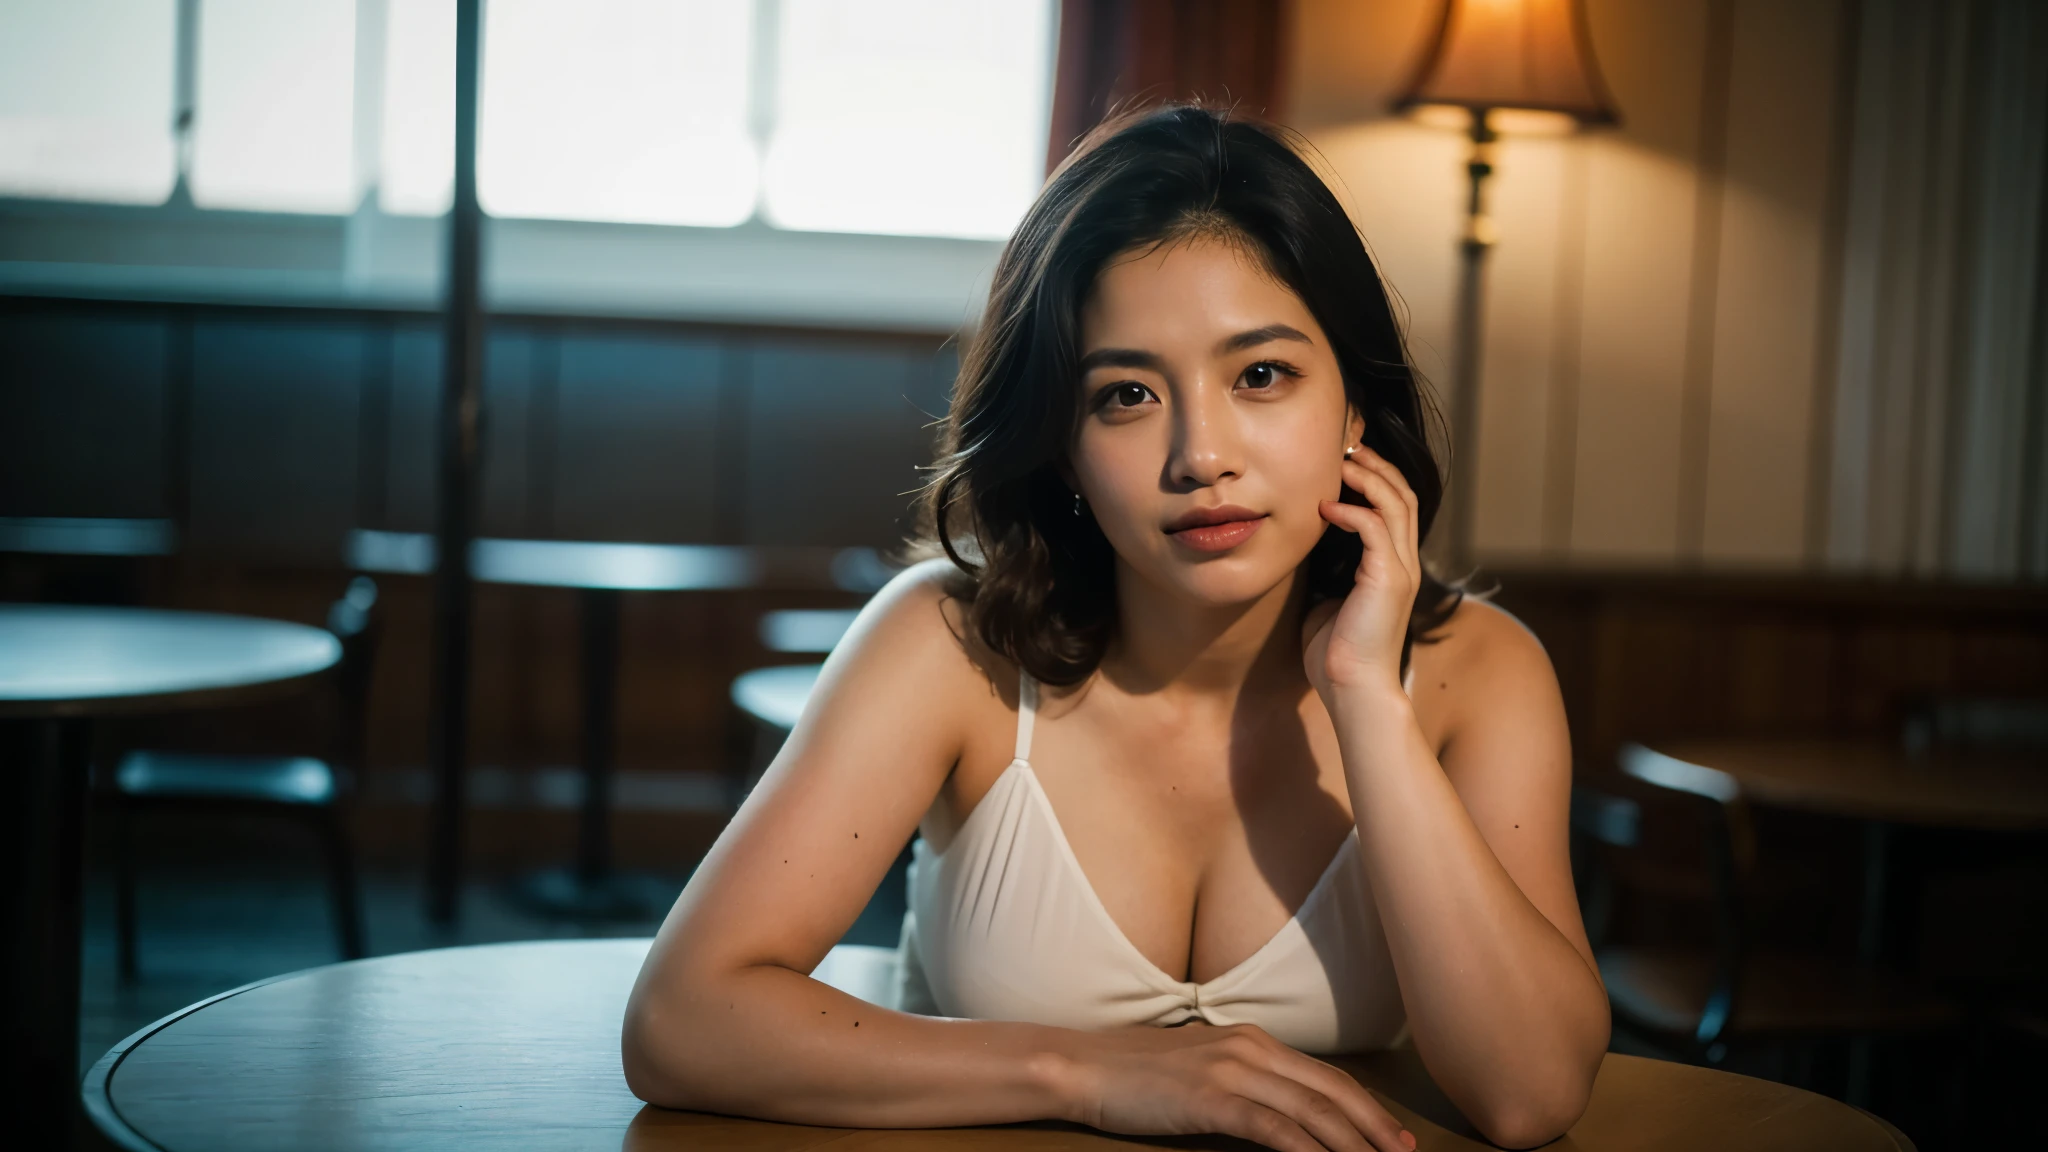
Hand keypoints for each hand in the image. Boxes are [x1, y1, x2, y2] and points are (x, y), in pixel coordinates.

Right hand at [1061, 1022, 1416, 1151]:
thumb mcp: (1199, 1070)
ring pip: (1311, 1111)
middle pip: (1331, 1092)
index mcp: (1252, 1040)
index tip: (1394, 1137)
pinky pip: (1274, 1127)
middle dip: (1375, 1127)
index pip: (1325, 1077)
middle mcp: (1251, 1047)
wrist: (1082, 1066)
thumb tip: (1278, 1117)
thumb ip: (1241, 1084)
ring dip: (1353, 1144)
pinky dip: (1308, 1150)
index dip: (1366, 1108)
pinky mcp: (1211, 1097)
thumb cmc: (1135, 1076)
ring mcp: (1231, 1069)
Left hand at [1302, 447, 1420, 705]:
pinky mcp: (1388, 580)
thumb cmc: (1335, 656)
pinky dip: (1351, 511)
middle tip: (1346, 445)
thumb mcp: (1327, 602)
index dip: (1377, 478)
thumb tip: (1302, 547)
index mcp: (1393, 568)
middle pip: (1403, 495)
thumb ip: (1325, 572)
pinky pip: (1373, 529)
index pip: (1396, 507)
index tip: (1346, 461)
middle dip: (1377, 466)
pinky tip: (1325, 508)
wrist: (1352, 692)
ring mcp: (1400, 571)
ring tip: (1341, 463)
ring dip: (1368, 478)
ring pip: (1396, 504)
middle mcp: (1405, 564)